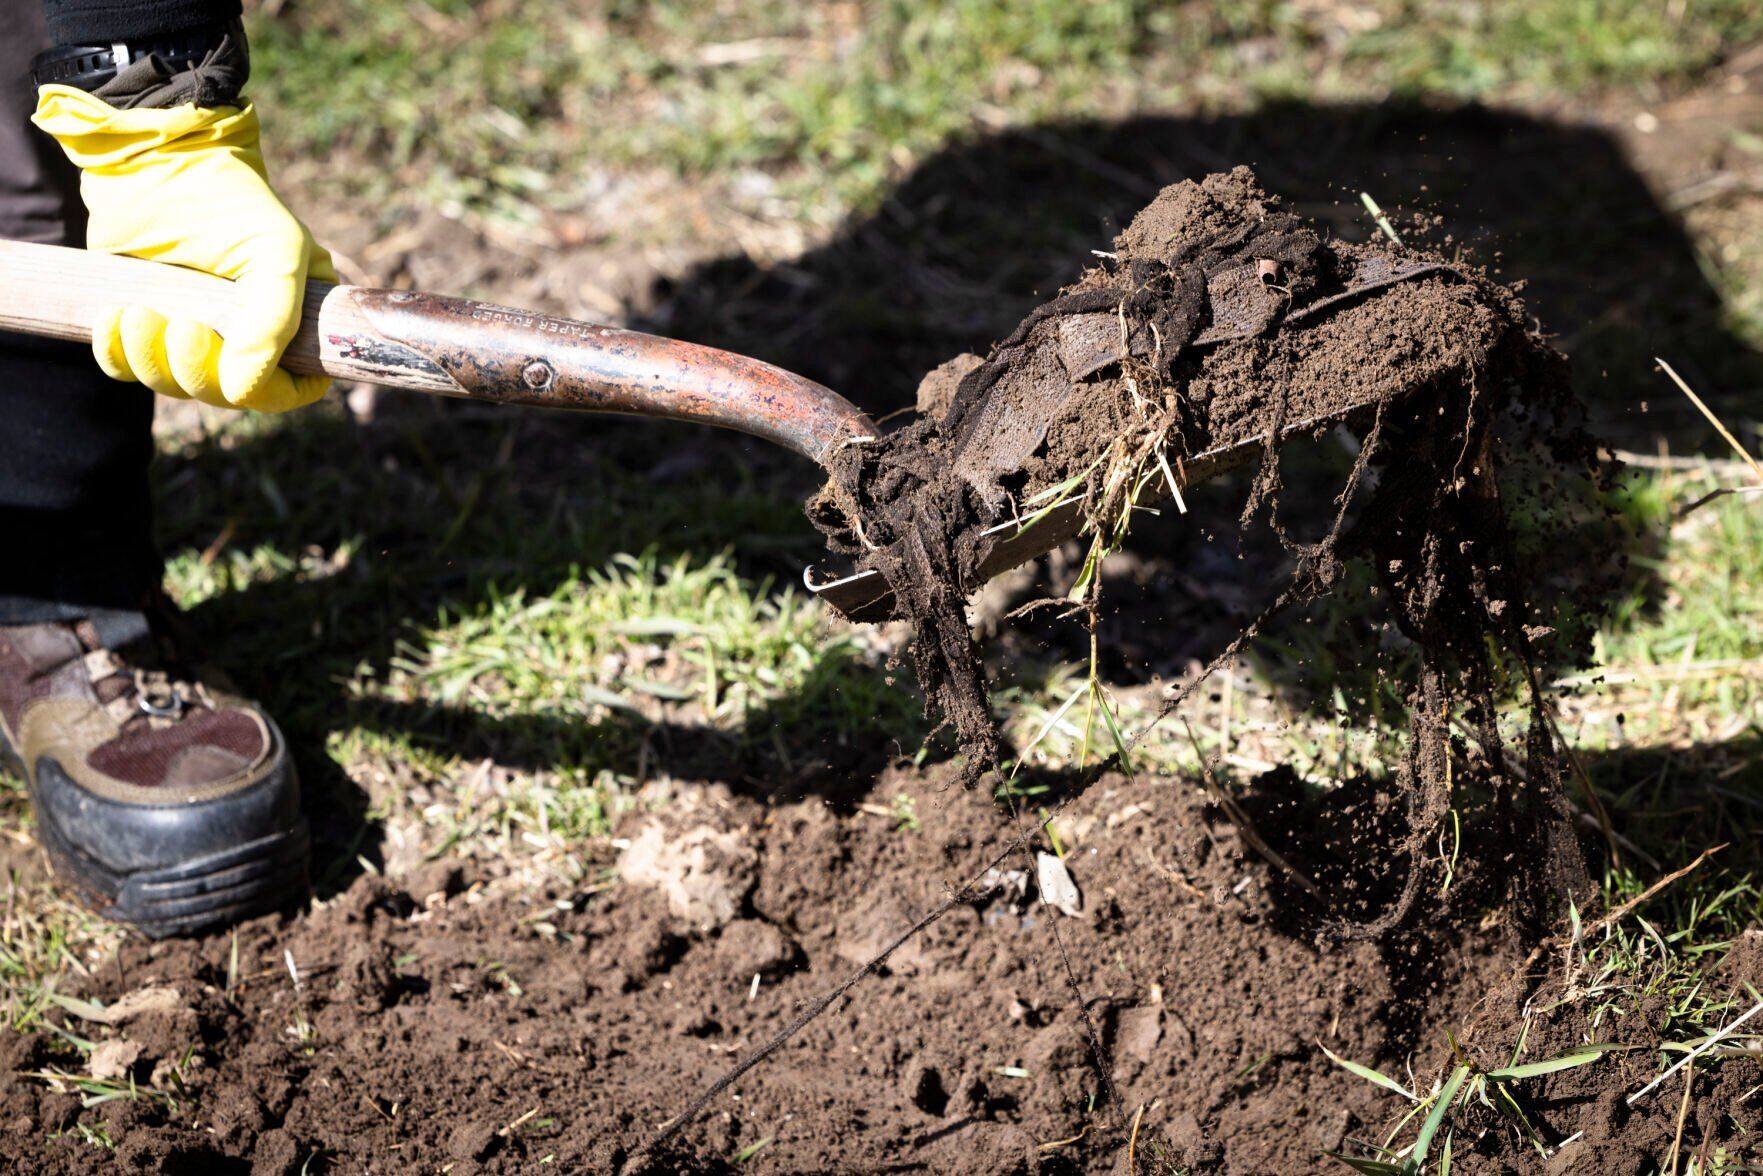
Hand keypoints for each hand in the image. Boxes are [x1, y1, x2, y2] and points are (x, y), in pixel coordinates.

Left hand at [32, 87, 332, 411]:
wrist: (151, 158)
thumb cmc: (228, 198)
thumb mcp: (276, 250)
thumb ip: (274, 322)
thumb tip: (244, 390)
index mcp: (294, 319)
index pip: (295, 386)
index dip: (271, 391)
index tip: (243, 370)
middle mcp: (246, 334)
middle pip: (228, 393)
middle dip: (200, 371)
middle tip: (183, 326)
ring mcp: (193, 331)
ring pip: (173, 385)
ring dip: (153, 360)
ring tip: (140, 313)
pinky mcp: (141, 324)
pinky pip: (126, 370)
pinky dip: (117, 355)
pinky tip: (116, 316)